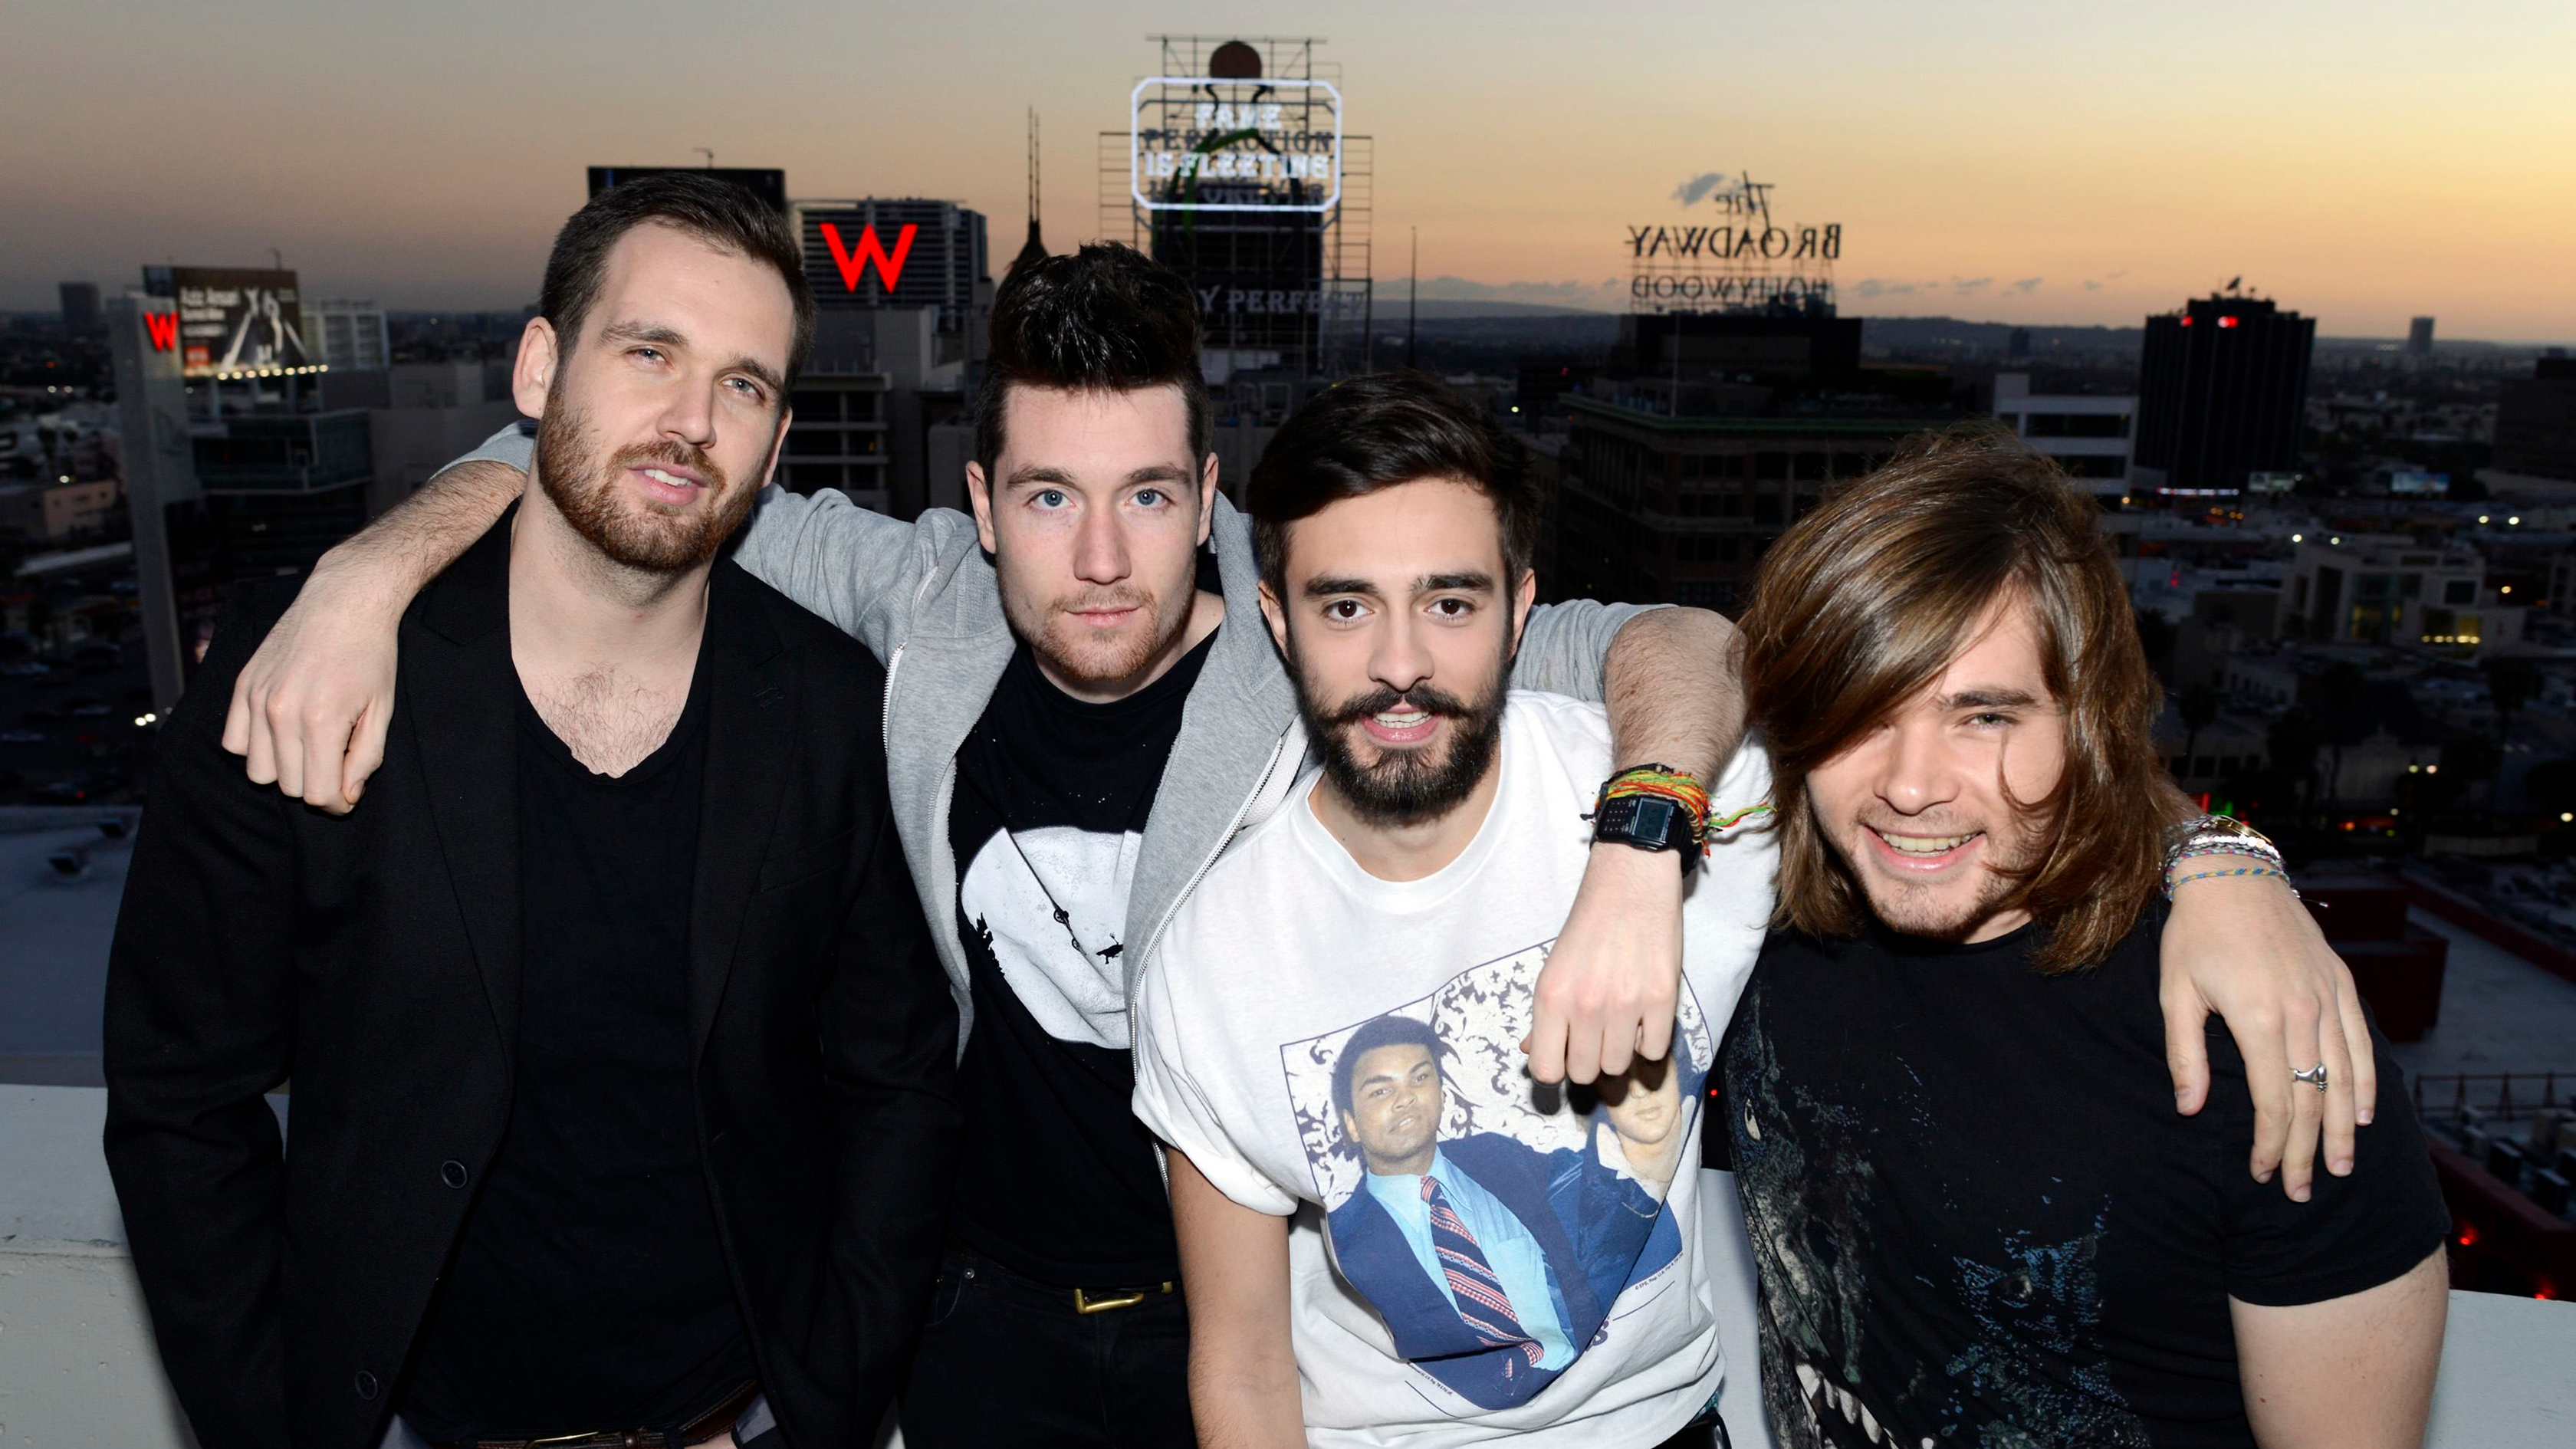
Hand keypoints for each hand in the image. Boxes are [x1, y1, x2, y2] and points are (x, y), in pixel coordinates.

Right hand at [219, 554, 404, 814]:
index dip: (336, 802)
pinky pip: (233, 742)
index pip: (316, 794)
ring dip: (285, 769)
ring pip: (258, 771)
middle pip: (287, 787)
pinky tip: (281, 732)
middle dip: (315, 784)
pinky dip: (255, 747)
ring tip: (309, 745)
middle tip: (335, 761)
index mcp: (321, 721)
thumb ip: (366, 758)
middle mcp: (281, 712)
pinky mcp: (241, 686)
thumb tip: (346, 795)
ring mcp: (256, 698)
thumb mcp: (383, 710)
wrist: (344, 601)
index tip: (347, 793)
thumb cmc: (371, 655)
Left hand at [1525, 843, 1684, 1083]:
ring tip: (1620, 1022)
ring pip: (1619, 1066)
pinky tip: (1643, 1017)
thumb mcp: (1553, 968)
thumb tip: (1530, 1050)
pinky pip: (1654, 1051)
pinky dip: (1649, 1041)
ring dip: (1619, 1050)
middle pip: (1585, 1073)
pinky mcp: (1663, 999)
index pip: (1546, 1070)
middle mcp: (1586, 1006)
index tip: (1564, 1056)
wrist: (1630, 884)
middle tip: (1594, 1034)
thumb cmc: (1588, 926)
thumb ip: (1543, 1015)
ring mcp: (1626, 1004)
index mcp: (1551, 998)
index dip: (1555, 1067)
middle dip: (1588, 1059)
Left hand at [2159, 865, 2375, 1202]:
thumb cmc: (2195, 934)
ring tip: (2339, 1168)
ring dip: (2341, 1130)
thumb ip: (2185, 1055)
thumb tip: (2189, 1110)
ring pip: (2343, 1079)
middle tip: (2300, 1191)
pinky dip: (2364, 1084)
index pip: (2272, 1101)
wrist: (2235, 874)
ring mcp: (2328, 998)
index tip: (2261, 1173)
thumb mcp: (2175, 993)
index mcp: (2259, 1018)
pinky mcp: (2342, 985)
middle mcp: (2302, 1012)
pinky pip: (2360, 1044)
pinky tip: (2361, 1115)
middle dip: (2305, 1152)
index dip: (2269, 1144)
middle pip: (2311, 1099)